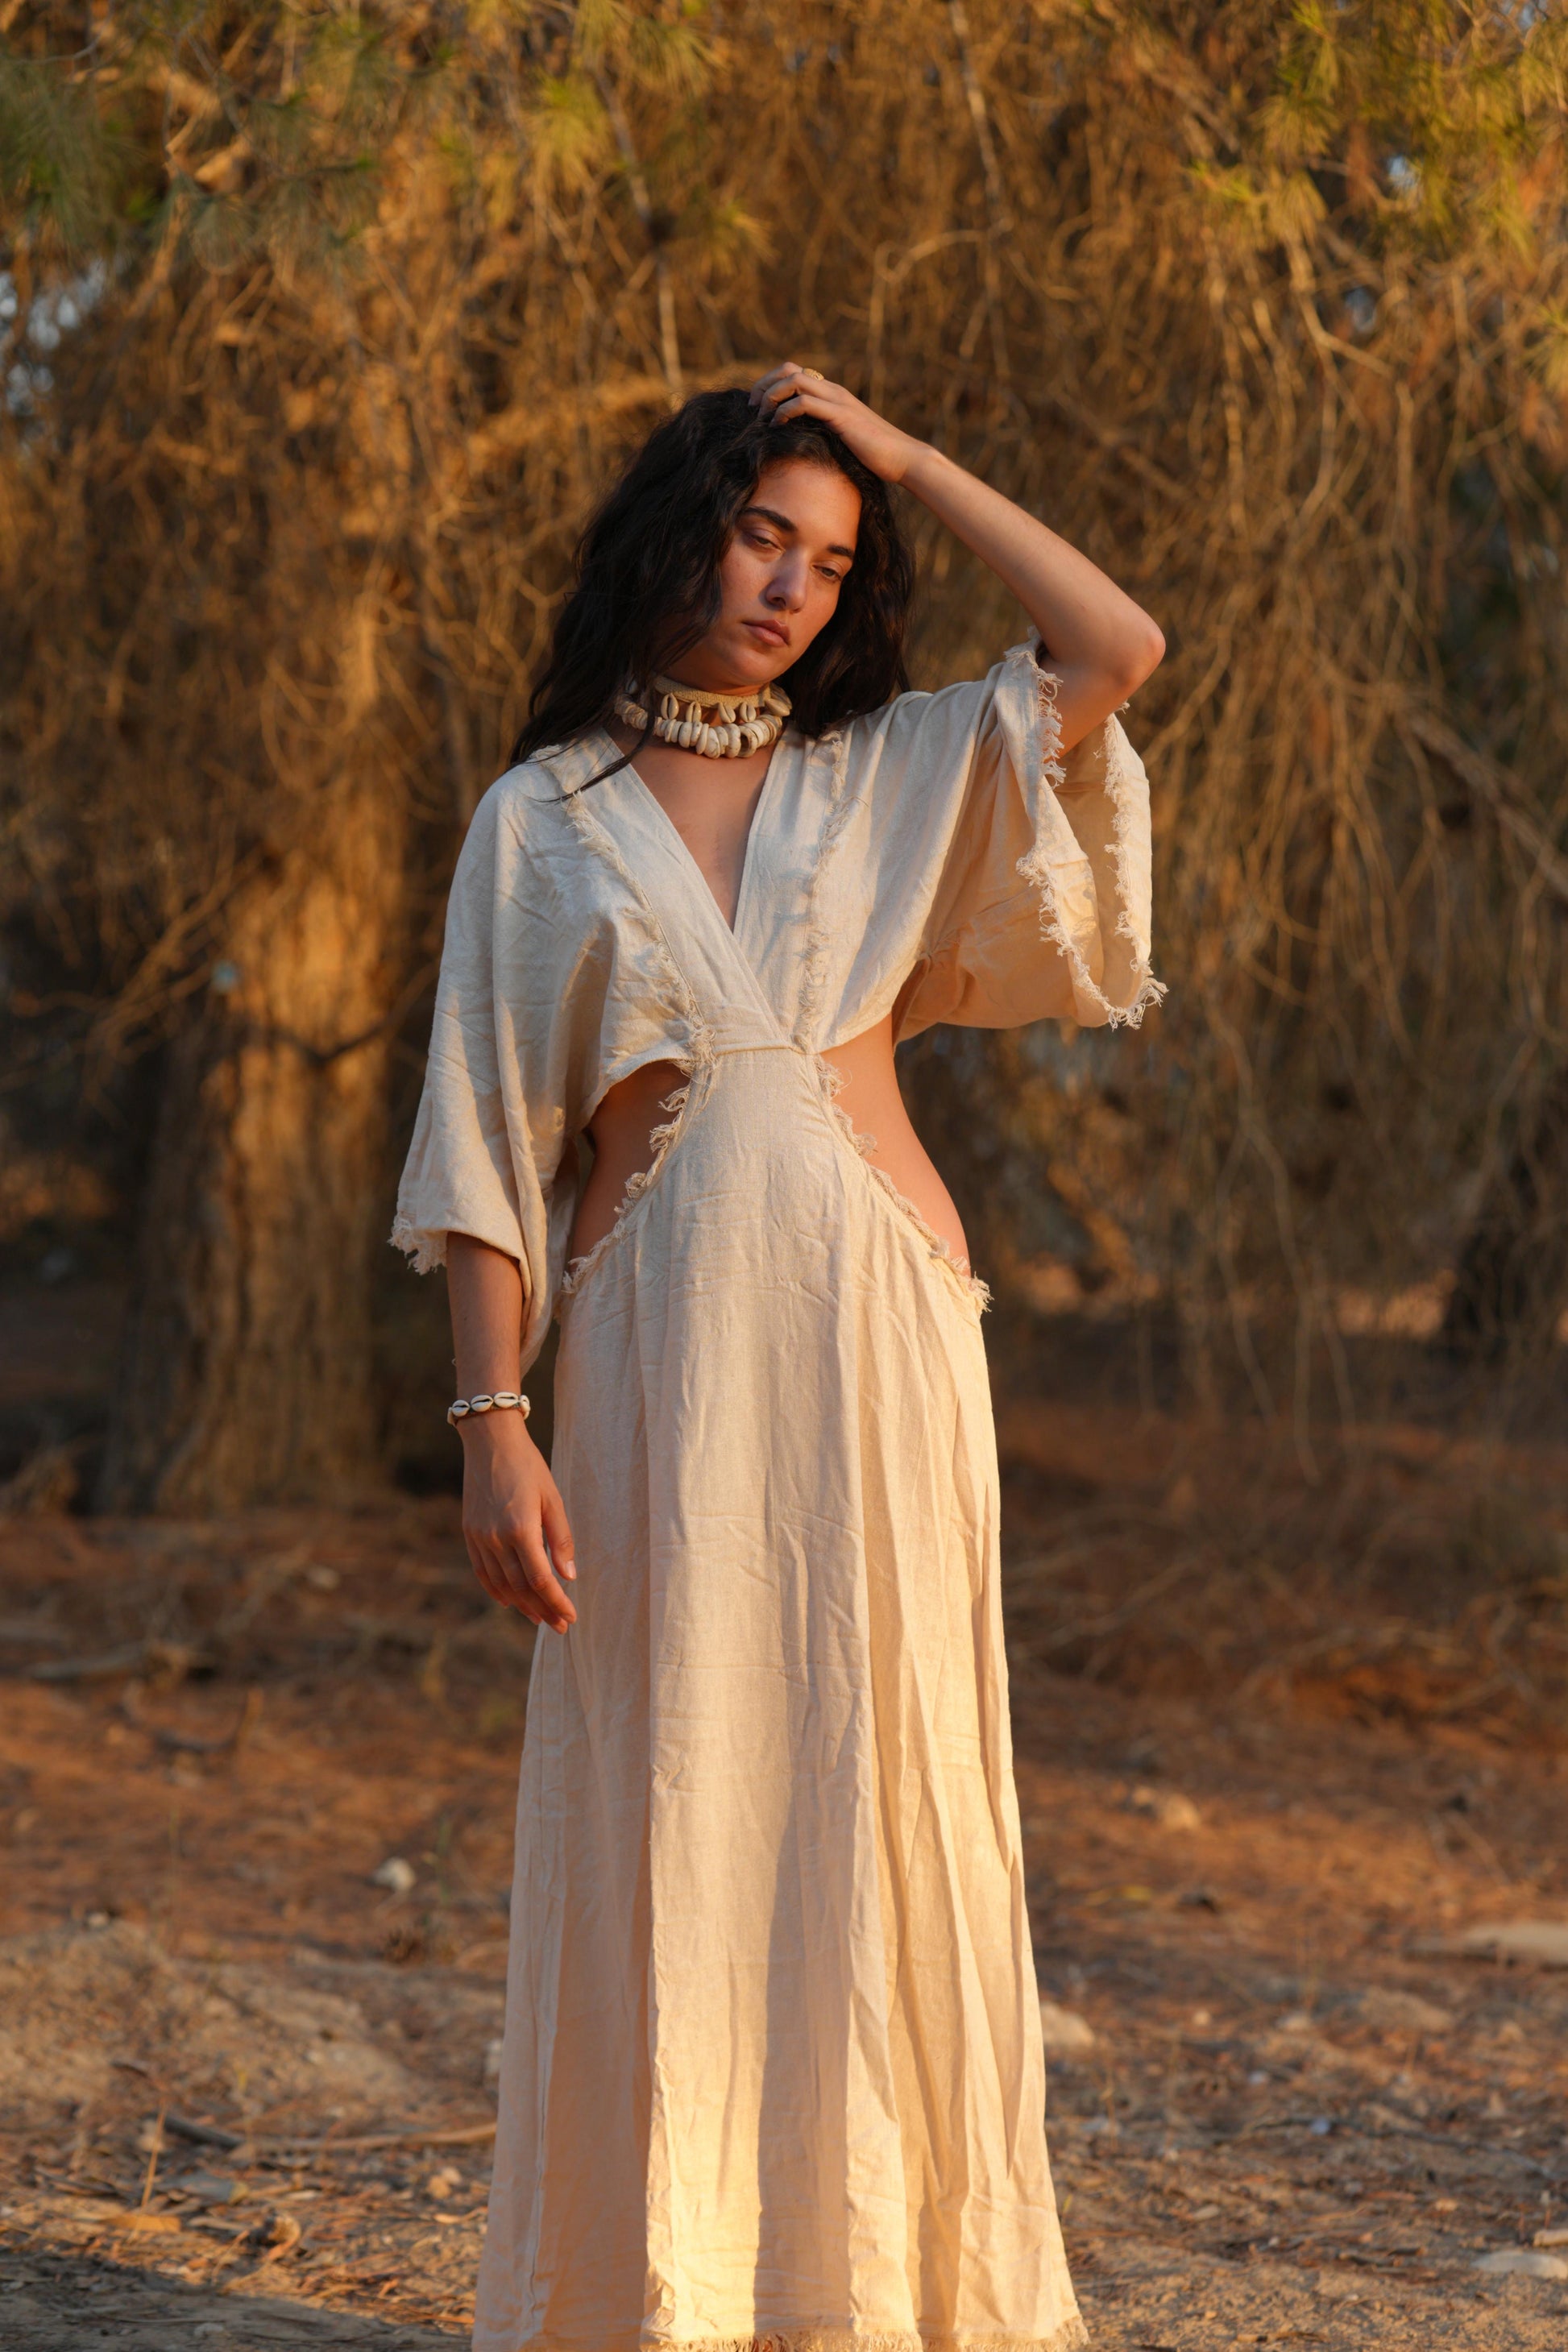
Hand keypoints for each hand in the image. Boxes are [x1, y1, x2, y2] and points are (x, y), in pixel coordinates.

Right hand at [460, 1415, 576, 1633]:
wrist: (490, 1443)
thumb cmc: (528, 1467)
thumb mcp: (553, 1499)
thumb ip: (560, 1539)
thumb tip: (569, 1576)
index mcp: (521, 1528)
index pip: (540, 1579)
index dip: (556, 1602)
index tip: (570, 1616)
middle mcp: (496, 1538)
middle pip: (521, 1588)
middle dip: (542, 1609)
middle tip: (560, 1625)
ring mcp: (479, 1538)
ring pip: (501, 1584)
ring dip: (522, 1605)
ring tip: (540, 1618)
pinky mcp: (469, 1534)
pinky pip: (483, 1572)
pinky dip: (497, 1591)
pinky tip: (510, 1601)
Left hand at [748, 361, 920, 484]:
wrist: (902, 458)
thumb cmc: (874, 456)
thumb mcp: (842, 441)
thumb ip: (823, 434)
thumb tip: (801, 445)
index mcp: (832, 394)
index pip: (794, 373)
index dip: (770, 385)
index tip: (757, 409)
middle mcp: (833, 391)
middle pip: (788, 368)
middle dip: (764, 385)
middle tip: (752, 410)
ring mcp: (837, 400)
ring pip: (793, 380)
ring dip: (770, 396)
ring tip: (762, 419)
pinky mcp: (840, 415)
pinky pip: (803, 402)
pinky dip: (784, 412)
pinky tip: (778, 427)